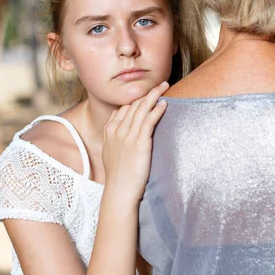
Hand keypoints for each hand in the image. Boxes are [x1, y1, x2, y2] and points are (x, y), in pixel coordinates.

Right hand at [102, 82, 168, 204]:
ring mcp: (127, 135)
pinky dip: (156, 110)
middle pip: (133, 105)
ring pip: (141, 109)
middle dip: (147, 92)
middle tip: (160, 84)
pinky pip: (148, 121)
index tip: (147, 93)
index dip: (136, 99)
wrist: (119, 190)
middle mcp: (117, 130)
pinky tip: (164, 103)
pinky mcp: (139, 142)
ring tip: (164, 86)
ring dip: (154, 95)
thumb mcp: (109, 152)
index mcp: (109, 131)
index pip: (123, 108)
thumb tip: (118, 128)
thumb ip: (113, 137)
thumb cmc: (118, 175)